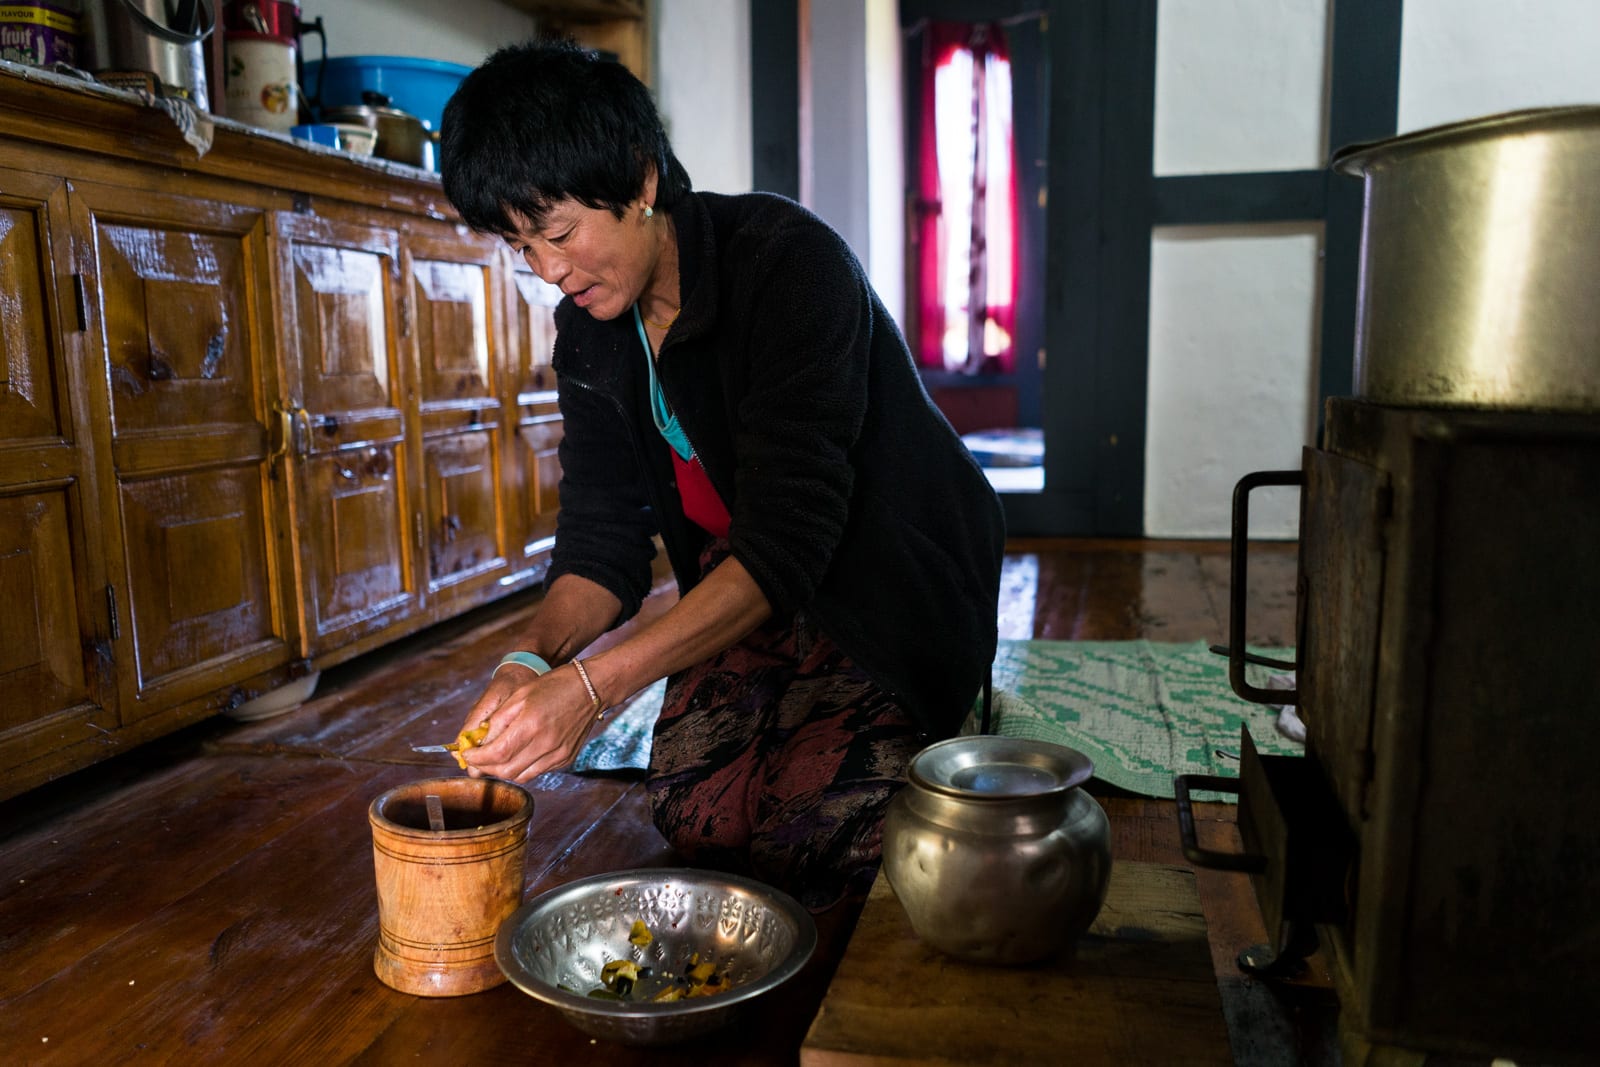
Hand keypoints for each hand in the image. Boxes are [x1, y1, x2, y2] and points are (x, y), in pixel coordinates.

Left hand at [457, 664, 597, 781]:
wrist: (591, 688)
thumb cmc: (555, 686)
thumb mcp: (520, 695)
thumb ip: (498, 720)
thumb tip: (479, 741)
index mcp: (531, 725)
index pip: (496, 754)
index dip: (477, 758)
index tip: (468, 755)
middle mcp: (546, 745)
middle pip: (506, 771)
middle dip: (487, 767)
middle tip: (478, 758)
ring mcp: (558, 755)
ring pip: (521, 776)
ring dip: (504, 770)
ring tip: (496, 758)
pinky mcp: (566, 759)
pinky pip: (537, 772)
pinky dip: (522, 768)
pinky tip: (518, 754)